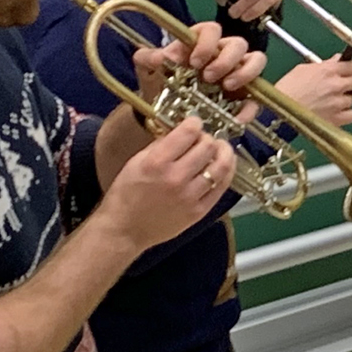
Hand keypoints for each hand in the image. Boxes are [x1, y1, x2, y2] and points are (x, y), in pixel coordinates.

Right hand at [96, 117, 234, 248]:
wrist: (124, 230)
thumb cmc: (125, 196)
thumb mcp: (136, 162)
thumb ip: (160, 145)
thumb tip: (180, 132)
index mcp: (156, 163)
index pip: (188, 132)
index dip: (195, 122)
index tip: (195, 122)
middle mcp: (175, 178)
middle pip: (208, 146)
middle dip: (208, 137)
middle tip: (205, 138)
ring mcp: (190, 196)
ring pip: (221, 166)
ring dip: (224, 153)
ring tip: (221, 149)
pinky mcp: (199, 211)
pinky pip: (222, 187)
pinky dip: (226, 173)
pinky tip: (224, 167)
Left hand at [132, 22, 267, 125]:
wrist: (162, 114)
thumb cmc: (159, 84)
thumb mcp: (148, 70)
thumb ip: (148, 58)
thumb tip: (161, 56)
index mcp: (201, 43)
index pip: (212, 30)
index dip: (207, 43)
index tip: (195, 62)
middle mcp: (223, 54)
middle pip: (238, 44)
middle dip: (226, 60)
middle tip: (209, 77)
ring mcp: (237, 73)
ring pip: (256, 61)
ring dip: (246, 72)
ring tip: (228, 87)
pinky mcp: (244, 97)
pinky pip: (256, 98)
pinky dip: (250, 107)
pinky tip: (237, 118)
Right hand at [274, 56, 351, 126]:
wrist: (277, 111)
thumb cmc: (285, 90)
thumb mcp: (302, 70)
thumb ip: (323, 65)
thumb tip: (336, 60)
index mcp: (328, 70)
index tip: (349, 69)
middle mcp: (336, 85)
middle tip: (345, 84)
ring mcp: (338, 103)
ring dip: (345, 98)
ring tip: (333, 100)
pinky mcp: (336, 119)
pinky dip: (347, 114)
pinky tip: (337, 112)